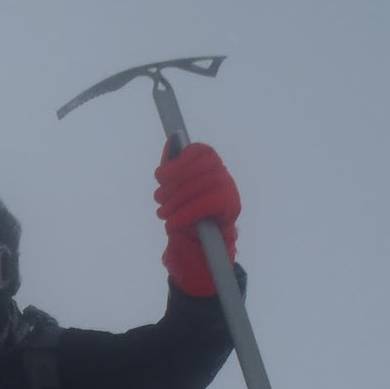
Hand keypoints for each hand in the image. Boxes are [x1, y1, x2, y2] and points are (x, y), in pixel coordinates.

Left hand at [154, 141, 239, 296]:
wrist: (202, 249)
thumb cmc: (187, 215)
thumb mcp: (176, 190)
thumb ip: (173, 166)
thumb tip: (173, 139)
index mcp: (211, 165)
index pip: (200, 151)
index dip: (179, 161)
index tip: (161, 176)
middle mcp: (223, 175)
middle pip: (198, 169)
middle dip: (173, 184)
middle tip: (158, 199)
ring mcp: (230, 190)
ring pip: (201, 186)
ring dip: (176, 201)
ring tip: (162, 213)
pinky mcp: (231, 207)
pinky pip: (207, 203)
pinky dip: (186, 213)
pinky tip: (173, 222)